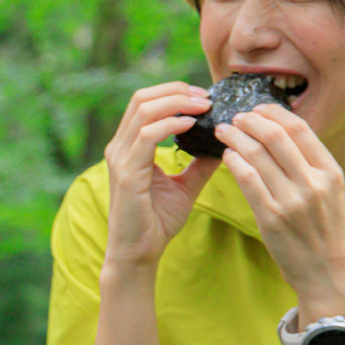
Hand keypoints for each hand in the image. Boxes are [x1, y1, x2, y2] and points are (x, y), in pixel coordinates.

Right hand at [102, 82, 222, 269]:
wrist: (138, 253)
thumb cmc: (157, 222)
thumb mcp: (185, 186)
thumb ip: (200, 164)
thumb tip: (224, 144)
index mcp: (129, 147)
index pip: (145, 103)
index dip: (173, 92)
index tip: (203, 97)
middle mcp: (120, 147)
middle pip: (142, 98)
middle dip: (176, 91)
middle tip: (205, 96)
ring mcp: (121, 158)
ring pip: (144, 110)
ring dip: (177, 102)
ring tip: (203, 106)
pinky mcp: (128, 173)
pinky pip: (148, 135)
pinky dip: (171, 124)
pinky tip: (192, 125)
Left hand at [216, 104, 344, 313]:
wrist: (327, 272)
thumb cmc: (324, 228)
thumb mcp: (330, 191)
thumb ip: (309, 162)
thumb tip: (277, 130)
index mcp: (331, 172)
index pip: (299, 128)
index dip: (273, 113)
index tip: (257, 108)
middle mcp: (313, 183)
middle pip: (274, 136)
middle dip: (249, 121)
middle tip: (235, 118)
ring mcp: (291, 201)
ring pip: (255, 154)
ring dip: (235, 137)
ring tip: (225, 132)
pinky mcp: (270, 217)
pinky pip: (245, 178)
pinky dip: (233, 161)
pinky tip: (227, 156)